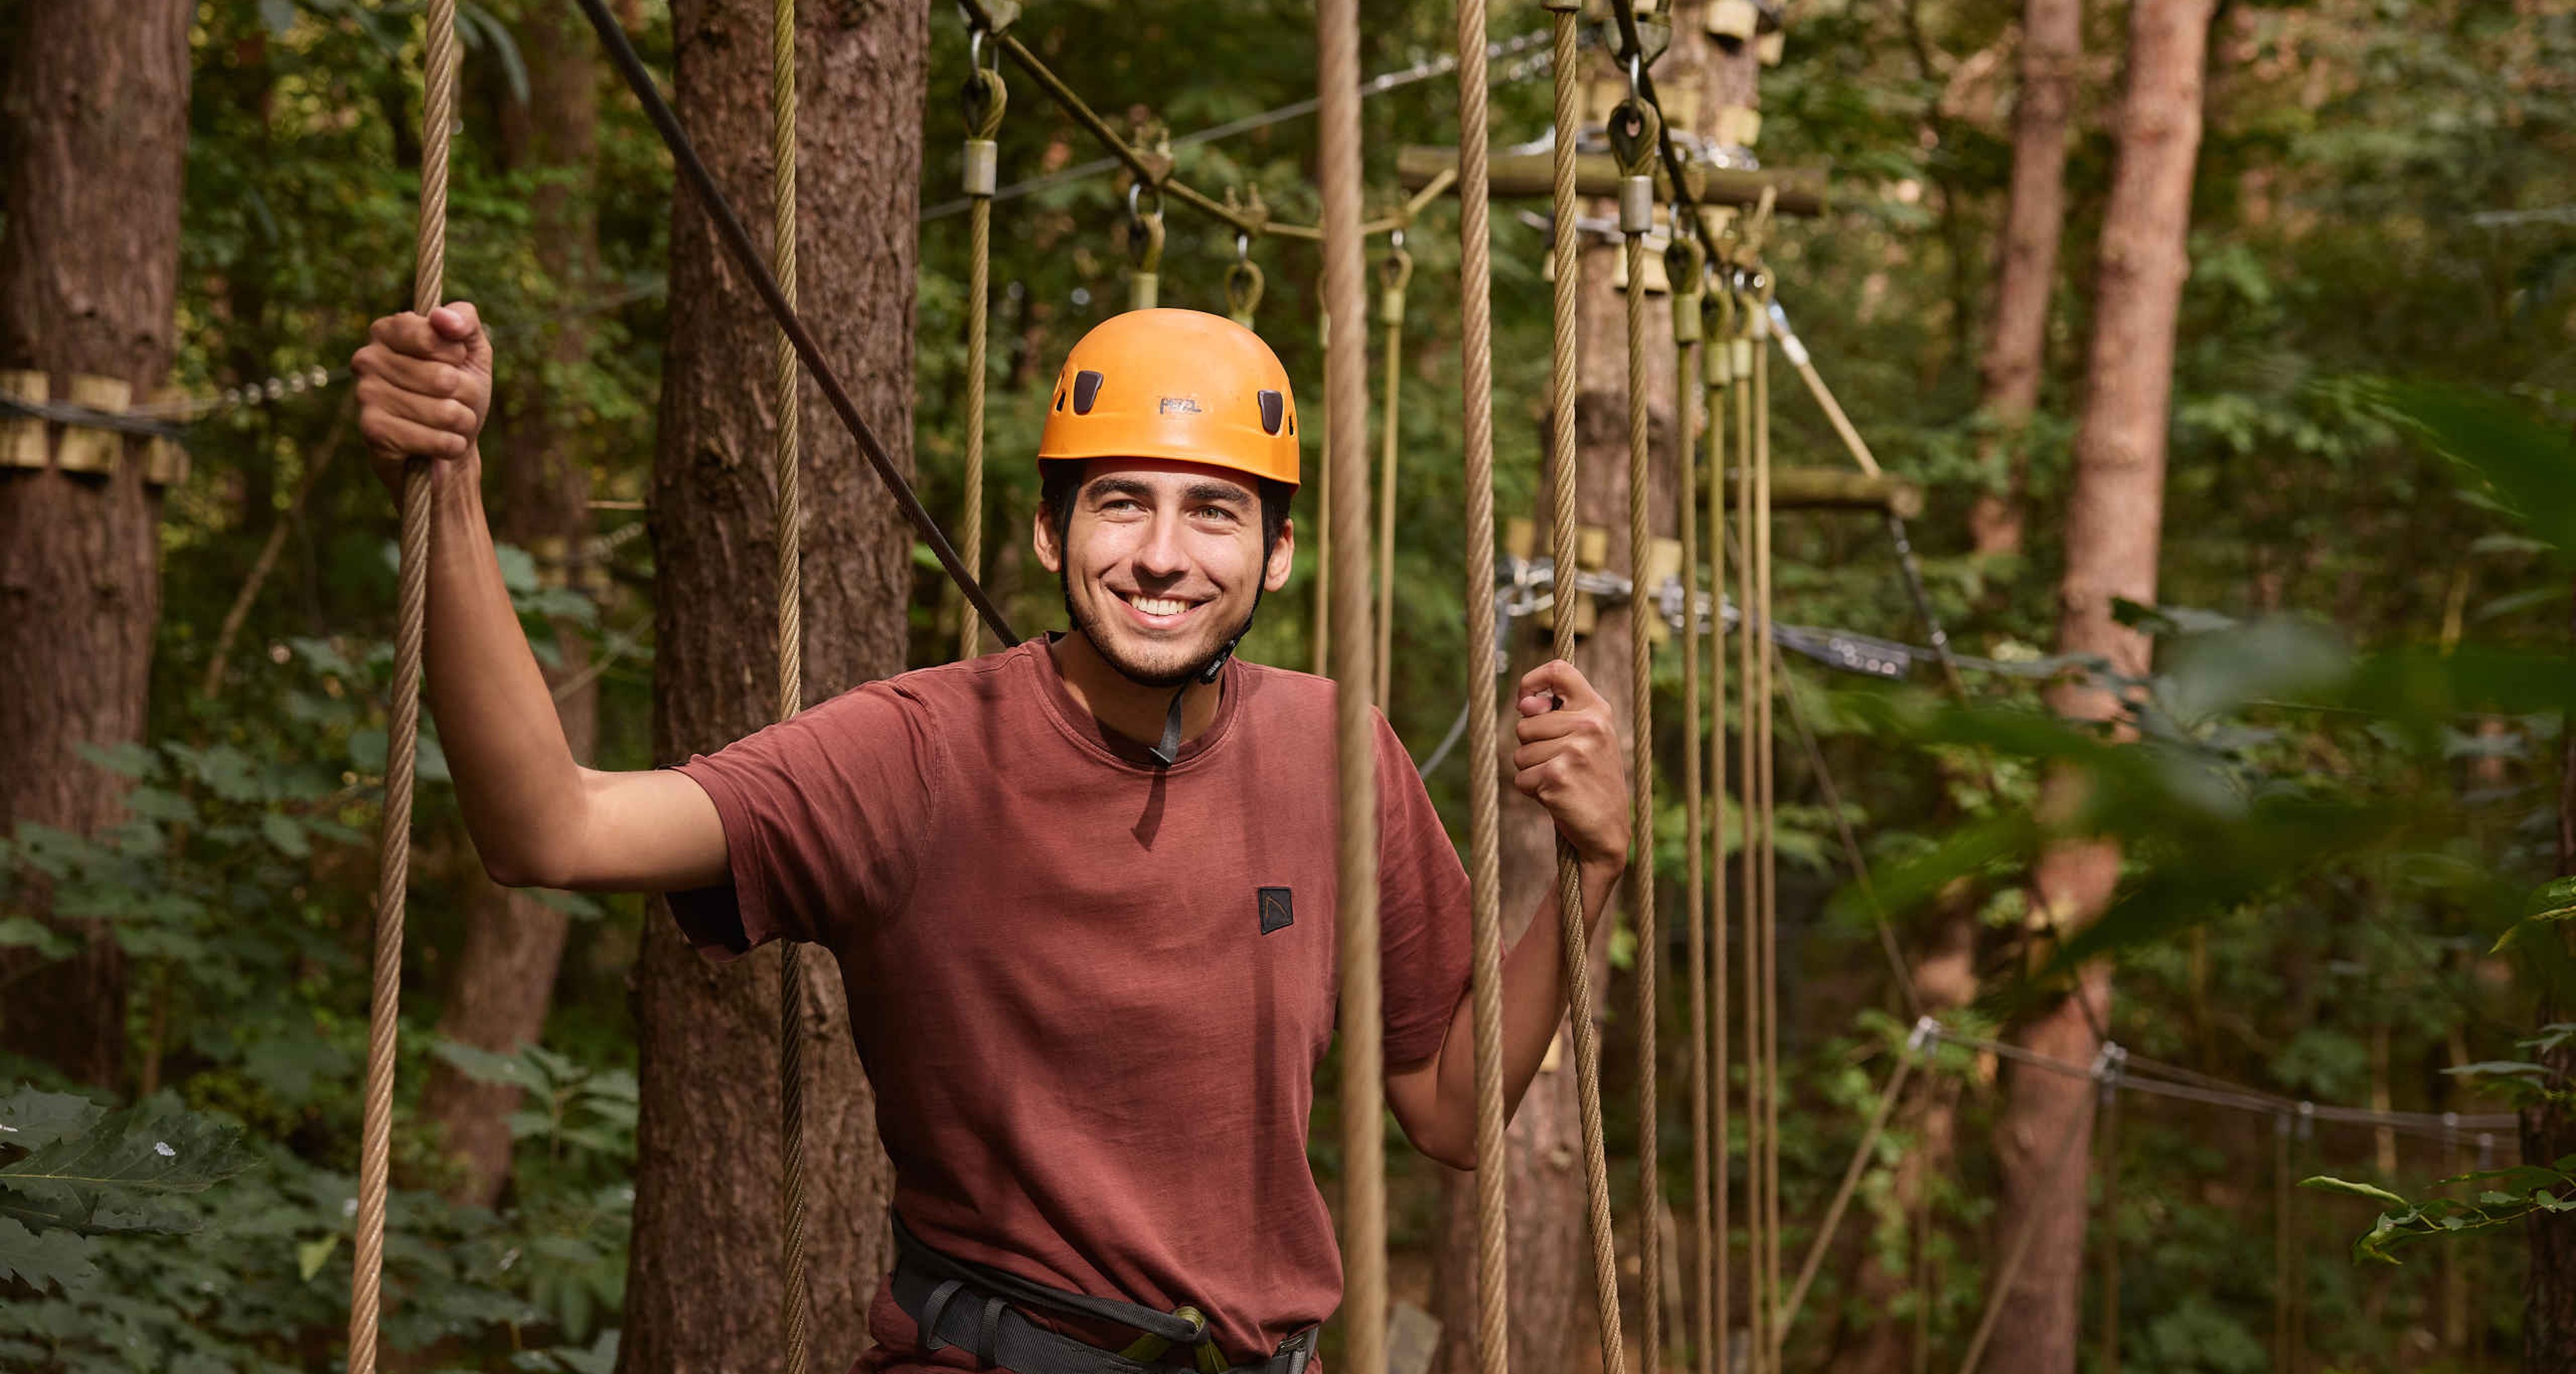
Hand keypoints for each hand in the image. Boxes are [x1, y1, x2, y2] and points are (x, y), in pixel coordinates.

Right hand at [353, 302, 492, 490]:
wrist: (450, 445)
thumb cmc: (459, 391)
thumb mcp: (472, 350)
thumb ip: (464, 320)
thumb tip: (442, 318)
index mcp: (387, 330)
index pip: (433, 335)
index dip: (457, 355)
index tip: (455, 361)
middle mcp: (367, 359)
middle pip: (445, 378)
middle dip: (465, 394)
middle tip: (454, 400)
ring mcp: (365, 395)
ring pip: (444, 411)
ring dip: (462, 421)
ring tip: (449, 423)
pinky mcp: (373, 431)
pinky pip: (434, 439)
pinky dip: (452, 444)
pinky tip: (445, 445)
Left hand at [1511, 660, 1629, 869]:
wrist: (1608, 831)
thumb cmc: (1591, 781)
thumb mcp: (1584, 740)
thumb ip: (1553, 716)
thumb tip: (1524, 704)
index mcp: (1598, 710)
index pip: (1559, 671)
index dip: (1532, 680)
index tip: (1525, 702)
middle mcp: (1590, 726)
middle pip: (1525, 724)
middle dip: (1532, 749)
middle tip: (1561, 766)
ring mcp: (1574, 751)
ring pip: (1519, 753)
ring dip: (1532, 771)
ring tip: (1561, 781)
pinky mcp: (1557, 776)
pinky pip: (1520, 778)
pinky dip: (1531, 791)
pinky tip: (1556, 797)